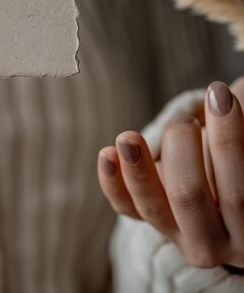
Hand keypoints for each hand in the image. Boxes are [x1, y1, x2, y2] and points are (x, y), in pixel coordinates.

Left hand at [98, 79, 243, 269]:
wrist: (226, 190)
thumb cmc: (241, 158)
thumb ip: (240, 132)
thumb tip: (233, 96)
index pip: (237, 192)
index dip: (228, 140)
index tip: (220, 95)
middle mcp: (217, 242)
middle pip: (189, 196)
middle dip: (181, 147)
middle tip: (185, 121)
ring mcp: (179, 236)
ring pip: (153, 206)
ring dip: (138, 168)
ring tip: (128, 137)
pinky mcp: (150, 221)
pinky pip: (126, 207)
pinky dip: (113, 182)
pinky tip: (107, 154)